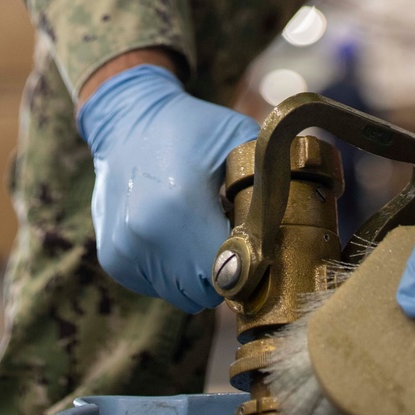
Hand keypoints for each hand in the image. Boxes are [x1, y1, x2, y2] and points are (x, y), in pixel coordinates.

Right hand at [77, 64, 258, 311]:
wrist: (127, 120)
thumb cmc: (189, 127)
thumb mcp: (237, 137)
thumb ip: (269, 177)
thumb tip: (299, 214)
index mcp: (180, 207)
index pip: (229, 272)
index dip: (247, 261)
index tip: (251, 240)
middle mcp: (146, 236)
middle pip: (204, 291)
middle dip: (223, 269)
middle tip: (225, 231)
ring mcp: (125, 251)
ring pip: (180, 294)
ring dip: (196, 272)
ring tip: (198, 227)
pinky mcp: (114, 259)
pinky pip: (157, 285)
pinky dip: (171, 268)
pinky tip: (174, 231)